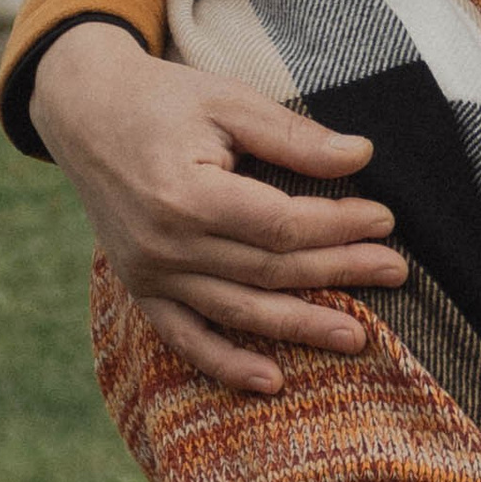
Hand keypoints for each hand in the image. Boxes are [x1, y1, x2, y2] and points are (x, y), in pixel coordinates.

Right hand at [30, 22, 410, 394]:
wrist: (84, 112)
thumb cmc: (163, 100)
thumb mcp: (229, 102)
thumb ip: (293, 136)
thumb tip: (361, 156)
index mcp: (187, 195)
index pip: (281, 225)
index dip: (338, 226)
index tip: (385, 220)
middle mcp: (165, 245)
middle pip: (268, 271)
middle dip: (338, 272)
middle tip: (396, 272)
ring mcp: (149, 274)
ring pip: (238, 312)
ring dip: (299, 327)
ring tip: (356, 337)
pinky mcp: (140, 289)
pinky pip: (185, 339)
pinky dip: (226, 364)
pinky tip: (272, 381)